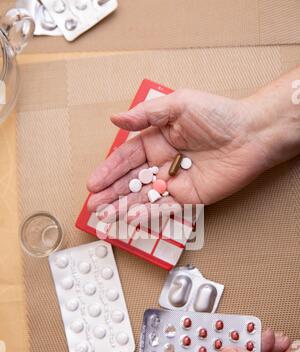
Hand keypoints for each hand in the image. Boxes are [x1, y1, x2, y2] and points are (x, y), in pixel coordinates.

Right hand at [87, 89, 276, 211]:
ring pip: (143, 197)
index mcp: (156, 140)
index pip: (126, 158)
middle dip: (110, 194)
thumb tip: (116, 119)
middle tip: (93, 205)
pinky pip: (165, 206)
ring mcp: (175, 181)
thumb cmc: (218, 115)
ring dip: (123, 207)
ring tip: (104, 216)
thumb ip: (145, 115)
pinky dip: (148, 212)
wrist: (250, 134)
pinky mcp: (189, 196)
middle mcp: (162, 162)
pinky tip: (132, 216)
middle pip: (130, 181)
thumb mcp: (178, 105)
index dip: (108, 171)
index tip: (93, 183)